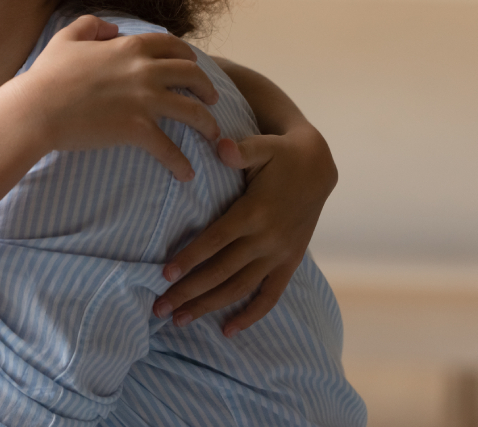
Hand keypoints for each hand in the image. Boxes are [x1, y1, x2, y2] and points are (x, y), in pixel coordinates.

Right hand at [0, 16, 221, 182]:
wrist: (36, 109)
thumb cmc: (47, 76)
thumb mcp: (67, 38)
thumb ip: (91, 24)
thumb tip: (112, 27)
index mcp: (130, 47)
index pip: (172, 46)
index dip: (188, 56)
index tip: (194, 66)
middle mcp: (144, 70)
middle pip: (192, 74)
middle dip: (207, 86)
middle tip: (213, 98)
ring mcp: (143, 100)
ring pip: (192, 111)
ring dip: (207, 123)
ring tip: (213, 134)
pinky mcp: (137, 129)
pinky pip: (169, 148)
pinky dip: (180, 163)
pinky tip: (186, 174)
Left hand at [153, 124, 336, 335]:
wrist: (319, 167)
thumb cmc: (281, 155)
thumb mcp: (263, 146)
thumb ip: (241, 150)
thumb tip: (221, 146)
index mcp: (255, 211)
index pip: (216, 240)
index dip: (190, 257)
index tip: (165, 274)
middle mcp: (267, 238)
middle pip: (222, 271)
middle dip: (189, 291)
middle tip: (158, 307)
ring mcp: (279, 254)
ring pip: (240, 288)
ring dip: (209, 306)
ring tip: (179, 319)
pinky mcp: (290, 262)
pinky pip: (271, 295)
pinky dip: (251, 315)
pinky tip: (228, 330)